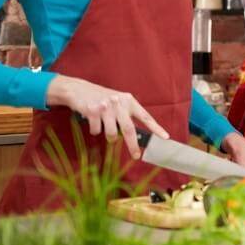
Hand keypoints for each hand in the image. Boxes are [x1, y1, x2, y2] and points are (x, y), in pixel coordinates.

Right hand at [46, 75, 166, 159]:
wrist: (79, 89)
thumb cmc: (102, 98)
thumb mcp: (118, 101)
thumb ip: (127, 114)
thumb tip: (135, 136)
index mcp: (129, 101)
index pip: (145, 116)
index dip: (156, 128)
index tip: (165, 137)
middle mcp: (119, 103)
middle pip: (129, 129)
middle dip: (133, 145)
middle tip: (136, 155)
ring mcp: (106, 107)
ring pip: (111, 133)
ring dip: (109, 137)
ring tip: (105, 130)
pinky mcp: (93, 112)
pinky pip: (97, 131)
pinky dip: (95, 131)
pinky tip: (93, 122)